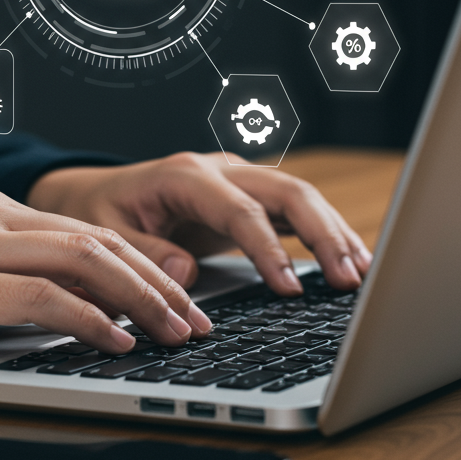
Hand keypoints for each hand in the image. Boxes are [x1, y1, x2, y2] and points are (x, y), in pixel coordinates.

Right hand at [0, 188, 211, 353]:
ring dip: (140, 300)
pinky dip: (87, 318)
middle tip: (198, 322)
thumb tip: (55, 311)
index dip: (141, 267)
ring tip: (178, 334)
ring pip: (80, 261)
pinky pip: (36, 296)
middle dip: (159, 284)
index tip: (177, 300)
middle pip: (97, 242)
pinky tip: (116, 341)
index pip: (85, 232)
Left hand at [27, 153, 371, 294]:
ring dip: (334, 233)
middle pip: (287, 191)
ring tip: (362, 274)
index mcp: (185, 175)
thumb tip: (184, 275)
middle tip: (348, 280)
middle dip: (322, 233)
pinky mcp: (248, 198)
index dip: (267, 248)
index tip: (288, 289)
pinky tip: (350, 261)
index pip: (240, 209)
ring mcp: (238, 180)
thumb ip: (143, 253)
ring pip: (300, 197)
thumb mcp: (106, 232)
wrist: (98, 194)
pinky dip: (324, 234)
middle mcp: (219, 170)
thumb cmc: (101, 211)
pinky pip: (294, 212)